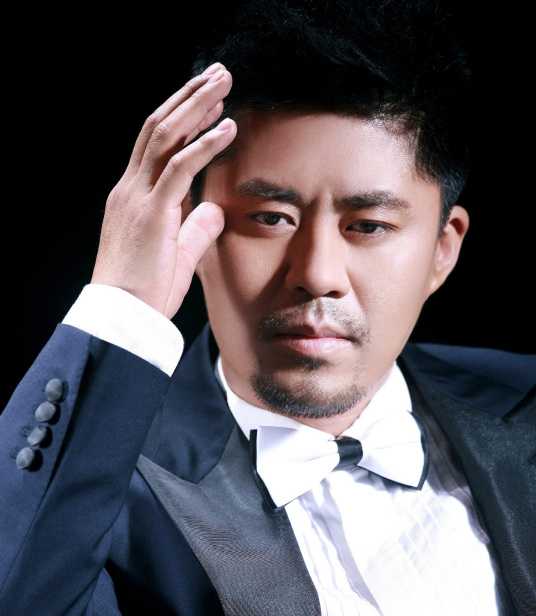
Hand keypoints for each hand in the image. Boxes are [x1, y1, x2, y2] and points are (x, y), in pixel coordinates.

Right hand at [90, 63, 235, 318]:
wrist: (122, 320)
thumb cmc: (146, 294)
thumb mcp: (176, 256)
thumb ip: (194, 229)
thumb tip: (215, 210)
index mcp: (133, 197)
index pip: (156, 144)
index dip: (183, 117)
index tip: (210, 101)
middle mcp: (131, 189)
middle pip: (158, 127)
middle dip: (189, 97)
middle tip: (218, 74)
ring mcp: (138, 198)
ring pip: (165, 136)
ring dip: (196, 106)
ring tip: (223, 83)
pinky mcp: (152, 213)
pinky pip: (180, 168)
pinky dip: (204, 145)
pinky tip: (227, 127)